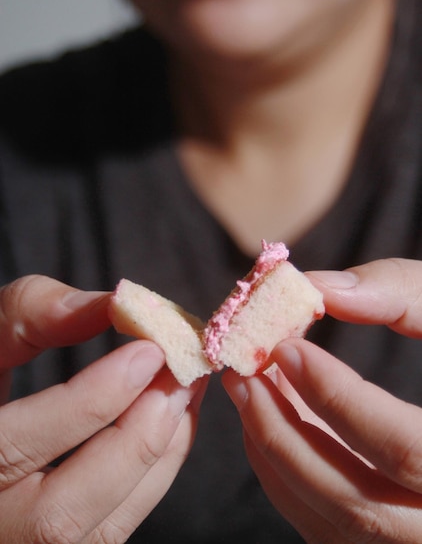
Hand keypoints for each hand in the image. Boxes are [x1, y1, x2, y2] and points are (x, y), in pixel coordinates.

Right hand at [0, 275, 205, 542]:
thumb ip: (27, 315)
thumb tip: (109, 306)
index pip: (15, 448)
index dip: (89, 402)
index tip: (147, 351)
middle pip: (59, 515)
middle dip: (135, 441)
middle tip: (180, 376)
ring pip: (96, 533)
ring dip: (157, 457)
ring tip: (187, 391)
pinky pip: (110, 530)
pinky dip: (151, 477)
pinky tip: (171, 424)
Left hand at [223, 258, 421, 542]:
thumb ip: (404, 294)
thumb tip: (325, 290)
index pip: (403, 450)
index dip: (339, 400)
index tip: (287, 349)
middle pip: (356, 501)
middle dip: (285, 433)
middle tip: (244, 374)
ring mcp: (415, 538)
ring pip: (334, 521)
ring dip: (275, 454)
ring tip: (248, 390)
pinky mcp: (390, 536)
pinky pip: (328, 527)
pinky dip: (287, 476)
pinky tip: (272, 422)